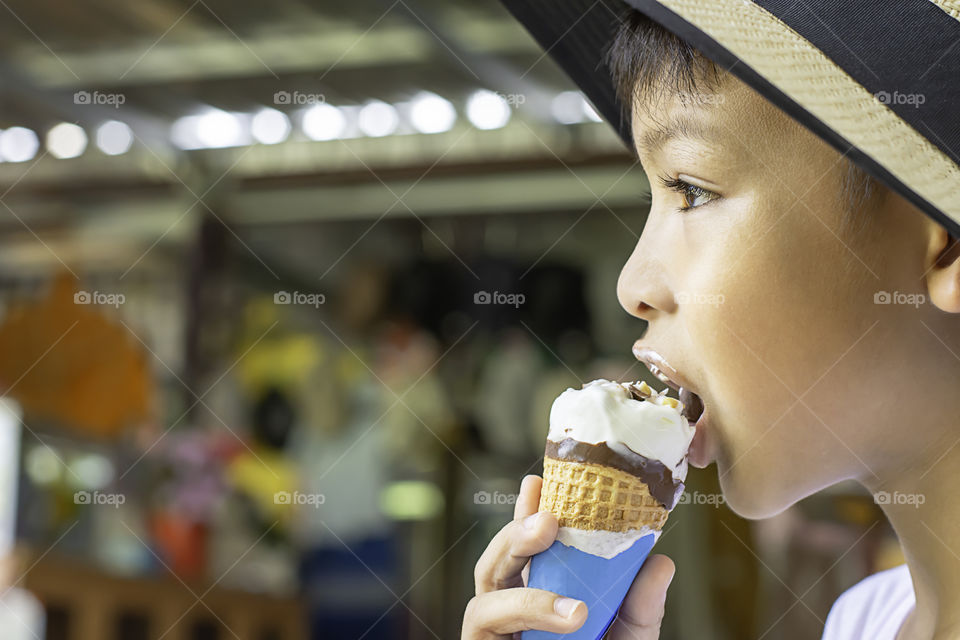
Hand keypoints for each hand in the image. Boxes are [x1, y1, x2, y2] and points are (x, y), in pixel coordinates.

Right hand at [461, 475, 674, 639]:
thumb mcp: (629, 638)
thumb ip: (641, 605)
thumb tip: (661, 562)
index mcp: (537, 592)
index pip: (528, 545)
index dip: (528, 510)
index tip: (540, 479)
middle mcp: (507, 608)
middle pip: (498, 557)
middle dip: (517, 529)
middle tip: (549, 515)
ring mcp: (491, 633)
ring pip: (485, 586)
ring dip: (518, 565)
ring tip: (553, 550)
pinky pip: (487, 621)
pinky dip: (529, 610)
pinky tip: (569, 613)